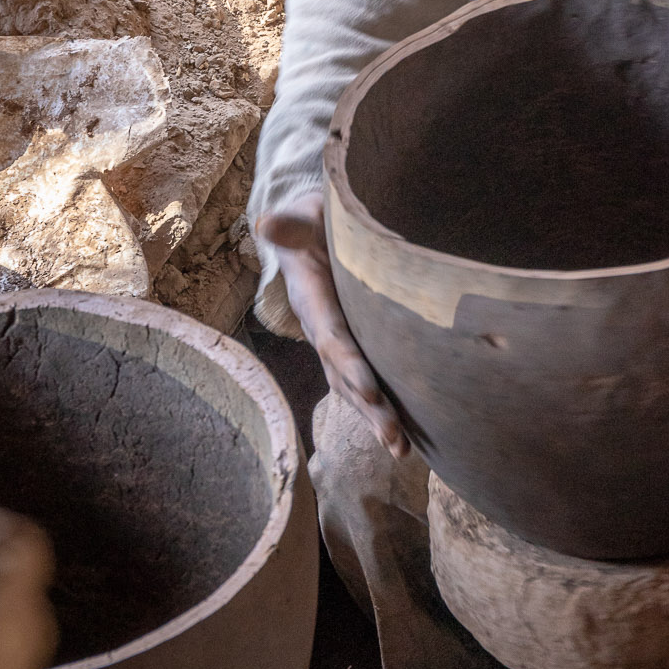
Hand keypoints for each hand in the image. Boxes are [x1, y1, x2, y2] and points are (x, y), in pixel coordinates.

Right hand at [257, 190, 408, 456]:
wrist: (305, 229)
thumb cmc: (311, 220)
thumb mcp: (302, 217)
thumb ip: (290, 226)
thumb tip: (266, 222)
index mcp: (311, 299)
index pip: (332, 337)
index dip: (349, 363)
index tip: (373, 389)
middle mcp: (322, 328)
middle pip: (345, 375)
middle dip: (369, 408)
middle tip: (394, 439)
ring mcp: (335, 341)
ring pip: (354, 387)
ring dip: (376, 419)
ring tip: (401, 452)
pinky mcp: (351, 345)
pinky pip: (363, 382)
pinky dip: (380, 410)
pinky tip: (402, 438)